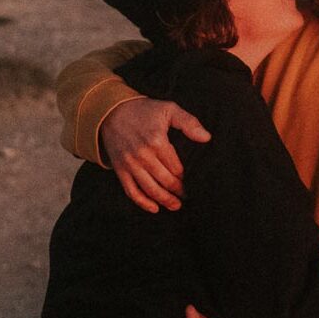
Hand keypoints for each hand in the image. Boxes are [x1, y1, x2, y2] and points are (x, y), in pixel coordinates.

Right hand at [100, 98, 210, 212]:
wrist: (111, 111)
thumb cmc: (144, 110)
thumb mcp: (168, 109)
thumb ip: (189, 122)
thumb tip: (207, 138)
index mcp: (157, 141)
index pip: (176, 168)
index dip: (185, 177)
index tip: (193, 182)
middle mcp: (142, 155)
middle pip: (165, 181)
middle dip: (178, 192)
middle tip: (188, 197)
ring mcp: (130, 164)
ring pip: (150, 189)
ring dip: (165, 200)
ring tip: (176, 206)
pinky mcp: (120, 169)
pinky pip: (131, 191)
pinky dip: (143, 203)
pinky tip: (155, 208)